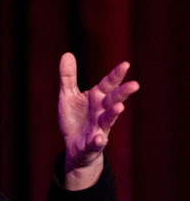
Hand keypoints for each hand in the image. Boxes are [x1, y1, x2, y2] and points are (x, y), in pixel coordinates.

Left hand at [58, 52, 139, 189]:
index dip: (116, 75)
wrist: (74, 146)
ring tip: (119, 107)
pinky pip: (96, 142)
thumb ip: (68, 77)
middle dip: (123, 93)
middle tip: (134, 85)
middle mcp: (101, 111)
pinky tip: (98, 138)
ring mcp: (99, 127)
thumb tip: (67, 54)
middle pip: (113, 100)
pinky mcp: (93, 144)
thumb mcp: (67, 96)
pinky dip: (97, 140)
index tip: (125, 64)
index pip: (108, 84)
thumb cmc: (74, 118)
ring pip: (108, 120)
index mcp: (97, 97)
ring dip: (114, 113)